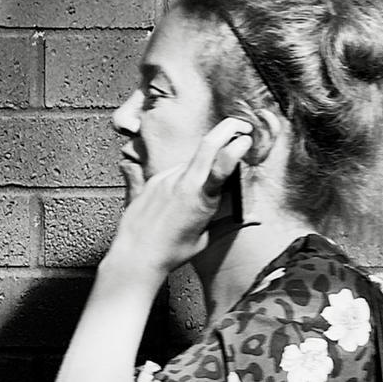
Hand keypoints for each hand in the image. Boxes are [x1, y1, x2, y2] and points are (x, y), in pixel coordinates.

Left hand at [104, 116, 253, 279]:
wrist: (136, 255)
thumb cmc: (172, 252)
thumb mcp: (204, 236)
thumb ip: (217, 217)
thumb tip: (243, 215)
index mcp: (201, 199)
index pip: (221, 165)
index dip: (236, 147)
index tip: (246, 138)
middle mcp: (183, 184)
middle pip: (207, 145)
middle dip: (227, 129)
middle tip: (240, 126)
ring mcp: (165, 179)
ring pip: (190, 161)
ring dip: (202, 162)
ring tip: (201, 184)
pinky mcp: (151, 181)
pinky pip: (172, 172)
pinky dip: (182, 177)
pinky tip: (178, 196)